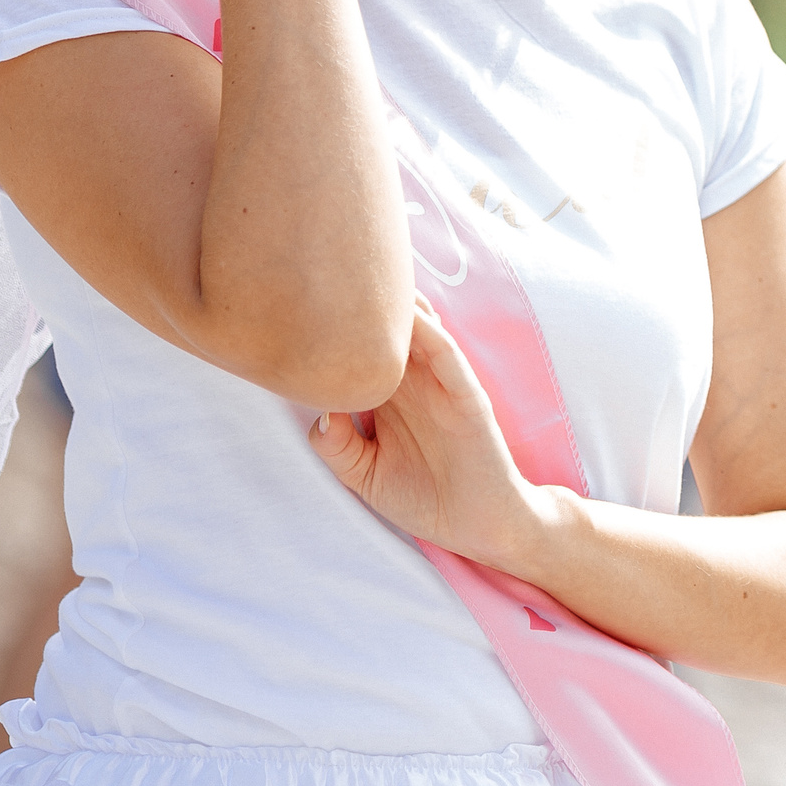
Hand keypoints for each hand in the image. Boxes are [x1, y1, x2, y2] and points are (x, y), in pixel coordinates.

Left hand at [310, 296, 543, 570]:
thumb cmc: (425, 498)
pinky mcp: (468, 397)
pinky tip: (417, 318)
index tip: (304, 299)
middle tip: (338, 259)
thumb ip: (338, 446)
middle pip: (389, 331)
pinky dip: (433, 336)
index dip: (337, 325)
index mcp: (389, 398)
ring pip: (420, 333)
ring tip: (374, 271)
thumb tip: (317, 410)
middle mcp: (414, 384)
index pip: (360, 351)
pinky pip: (450, 359)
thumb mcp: (366, 475)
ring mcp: (443, 386)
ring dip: (401, 307)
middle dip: (367, 300)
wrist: (481, 526)